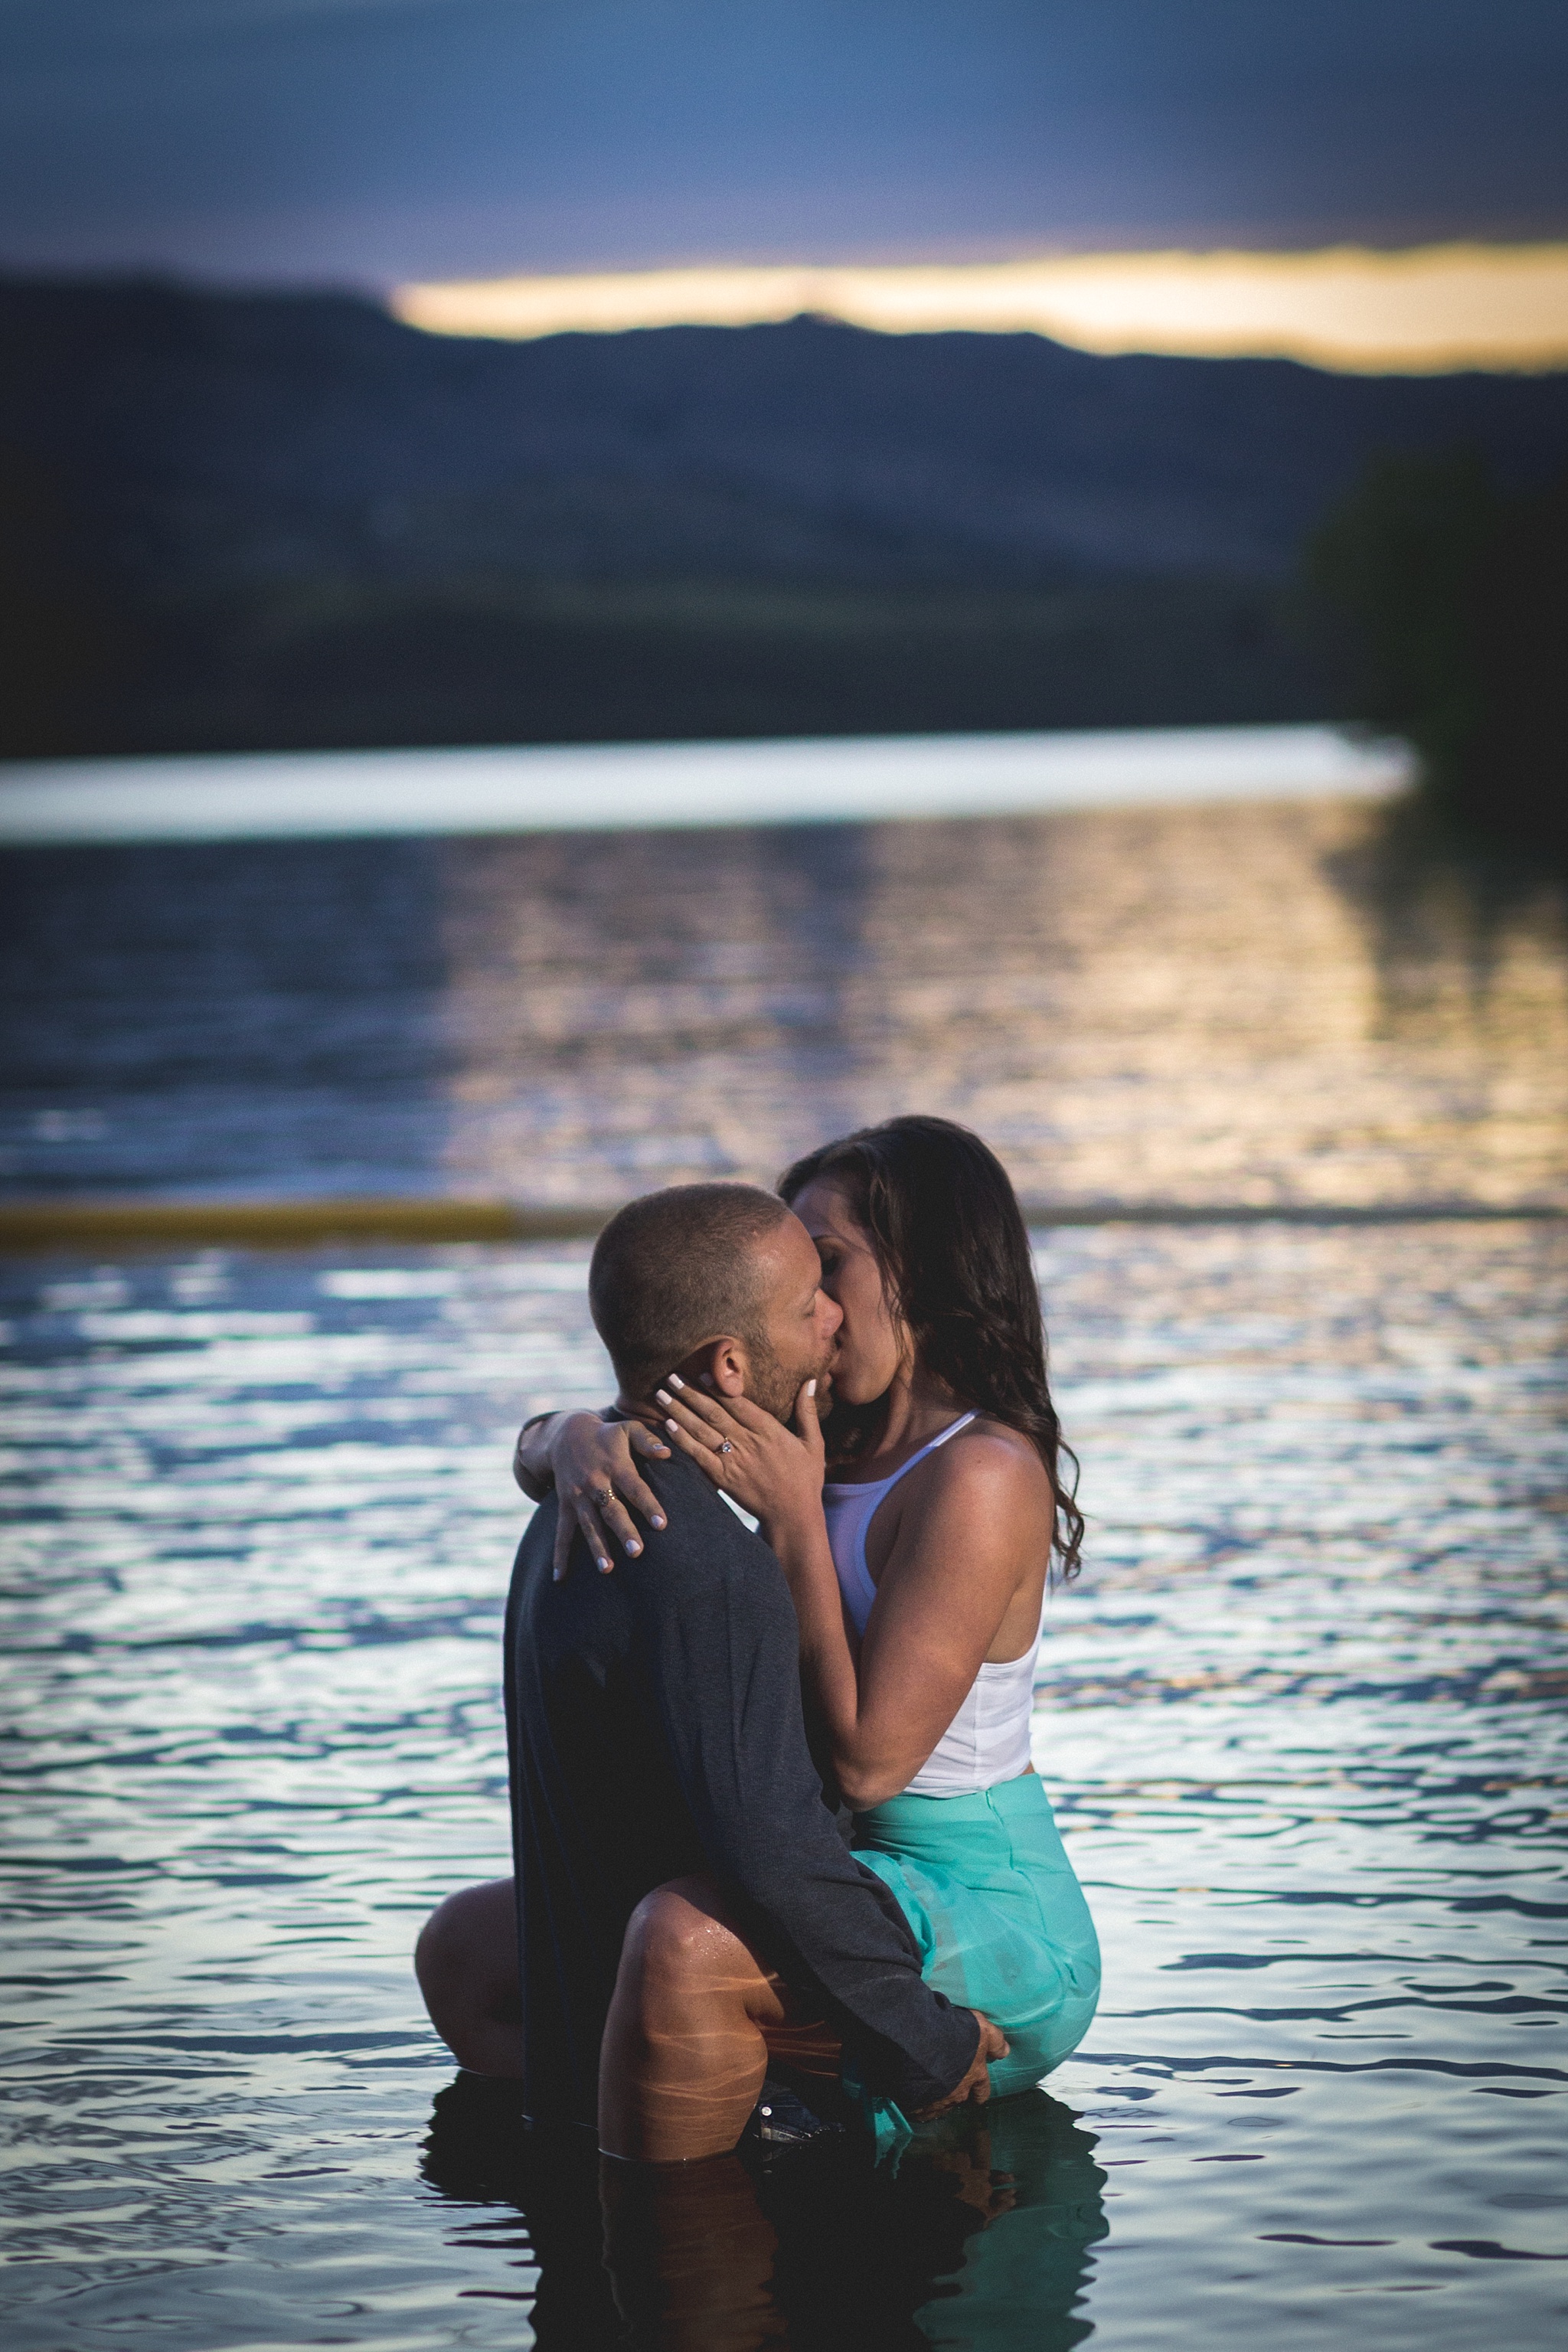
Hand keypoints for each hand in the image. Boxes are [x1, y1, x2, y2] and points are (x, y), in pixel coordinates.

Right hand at [542, 1413, 671, 1581]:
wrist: (566, 1434)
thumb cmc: (607, 1436)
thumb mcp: (627, 1429)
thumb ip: (647, 1441)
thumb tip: (667, 1453)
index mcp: (615, 1465)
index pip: (634, 1487)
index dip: (649, 1505)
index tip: (662, 1524)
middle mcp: (595, 1482)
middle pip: (611, 1509)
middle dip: (623, 1531)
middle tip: (637, 1552)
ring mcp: (578, 1496)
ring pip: (589, 1524)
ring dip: (597, 1547)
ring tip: (607, 1569)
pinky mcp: (565, 1505)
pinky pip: (562, 1532)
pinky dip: (560, 1555)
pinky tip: (560, 1577)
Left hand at [653, 1375, 824, 1537]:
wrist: (793, 1517)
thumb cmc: (806, 1479)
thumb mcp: (813, 1443)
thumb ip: (807, 1411)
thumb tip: (811, 1381)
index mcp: (770, 1431)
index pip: (738, 1404)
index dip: (718, 1387)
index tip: (700, 1372)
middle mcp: (749, 1443)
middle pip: (714, 1413)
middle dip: (690, 1393)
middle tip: (671, 1377)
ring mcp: (734, 1461)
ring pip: (702, 1431)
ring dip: (680, 1412)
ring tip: (661, 1396)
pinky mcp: (723, 1478)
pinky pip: (699, 1456)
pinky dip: (683, 1440)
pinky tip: (668, 1426)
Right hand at [912, 2014, 1007, 2119]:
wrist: (919, 2043)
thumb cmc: (953, 2033)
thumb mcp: (980, 2028)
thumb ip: (994, 2040)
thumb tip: (1005, 2051)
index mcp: (975, 2075)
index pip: (982, 2091)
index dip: (979, 2089)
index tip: (974, 2087)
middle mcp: (958, 2093)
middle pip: (960, 2099)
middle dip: (956, 2093)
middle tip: (948, 2084)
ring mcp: (937, 2102)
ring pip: (939, 2105)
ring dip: (936, 2097)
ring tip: (926, 2085)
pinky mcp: (917, 2107)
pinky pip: (919, 2110)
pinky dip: (918, 2104)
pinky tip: (913, 2094)